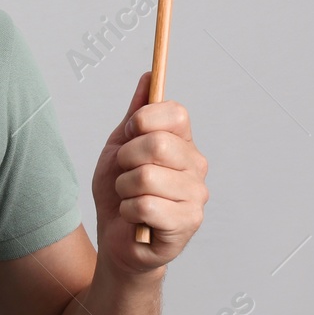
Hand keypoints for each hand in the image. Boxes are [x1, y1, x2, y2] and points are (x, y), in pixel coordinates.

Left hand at [91, 71, 208, 273]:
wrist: (116, 238)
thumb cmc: (120, 193)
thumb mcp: (119, 147)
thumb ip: (136, 114)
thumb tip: (149, 76)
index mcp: (182, 143)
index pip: (175, 113)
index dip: (144, 119)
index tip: (130, 131)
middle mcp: (196, 166)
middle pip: (158, 143)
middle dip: (126, 158)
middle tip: (124, 172)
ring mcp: (196, 195)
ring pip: (147, 177)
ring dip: (124, 188)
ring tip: (130, 197)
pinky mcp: (188, 223)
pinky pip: (145, 205)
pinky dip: (128, 211)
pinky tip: (135, 218)